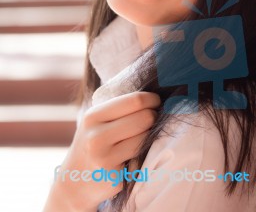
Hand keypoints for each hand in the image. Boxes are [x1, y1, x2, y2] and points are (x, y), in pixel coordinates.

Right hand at [43, 91, 160, 211]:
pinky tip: (133, 154)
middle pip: (144, 118)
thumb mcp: (96, 121)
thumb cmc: (92, 144)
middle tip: (153, 117)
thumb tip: (152, 98)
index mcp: (93, 116)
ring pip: (144, 138)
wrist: (73, 182)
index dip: (151, 99)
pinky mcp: (114, 177)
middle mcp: (96, 137)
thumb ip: (119, 109)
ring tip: (141, 135)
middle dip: (154, 116)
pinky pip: (140, 158)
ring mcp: (105, 159)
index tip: (156, 100)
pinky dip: (143, 154)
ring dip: (149, 135)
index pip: (133, 101)